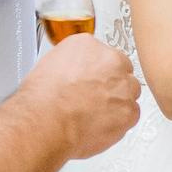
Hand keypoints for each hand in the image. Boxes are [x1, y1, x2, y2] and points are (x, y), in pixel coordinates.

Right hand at [22, 34, 139, 158]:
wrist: (46, 121)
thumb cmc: (42, 98)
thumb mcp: (49, 65)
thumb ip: (72, 65)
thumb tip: (76, 74)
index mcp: (88, 45)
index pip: (102, 55)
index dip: (97, 73)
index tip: (91, 82)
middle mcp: (110, 60)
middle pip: (121, 72)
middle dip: (111, 86)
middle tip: (93, 100)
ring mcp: (123, 85)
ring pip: (128, 94)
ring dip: (116, 104)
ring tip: (93, 115)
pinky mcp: (130, 110)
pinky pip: (130, 115)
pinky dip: (118, 123)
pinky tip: (98, 126)